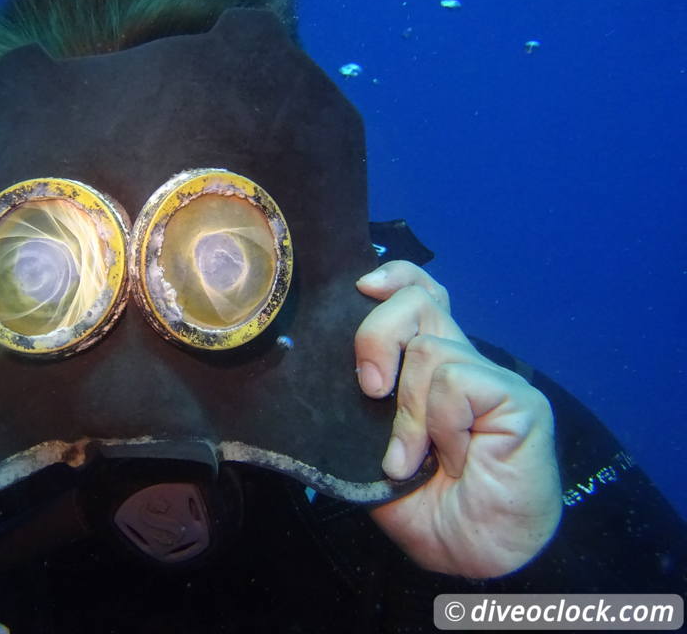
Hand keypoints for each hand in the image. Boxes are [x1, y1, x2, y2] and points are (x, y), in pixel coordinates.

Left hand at [355, 261, 561, 578]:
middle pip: (418, 302)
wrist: (472, 555)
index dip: (395, 278)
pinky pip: (458, 382)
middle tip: (369, 391)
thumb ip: (356, 408)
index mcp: (427, 369)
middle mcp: (460, 365)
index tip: (362, 287)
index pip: (419, 294)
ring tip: (412, 458)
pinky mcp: (519, 398)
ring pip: (431, 347)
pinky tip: (454, 459)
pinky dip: (441, 424)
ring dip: (409, 412)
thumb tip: (314, 368)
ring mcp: (492, 379)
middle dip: (376, 336)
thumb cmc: (424, 509)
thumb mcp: (369, 454)